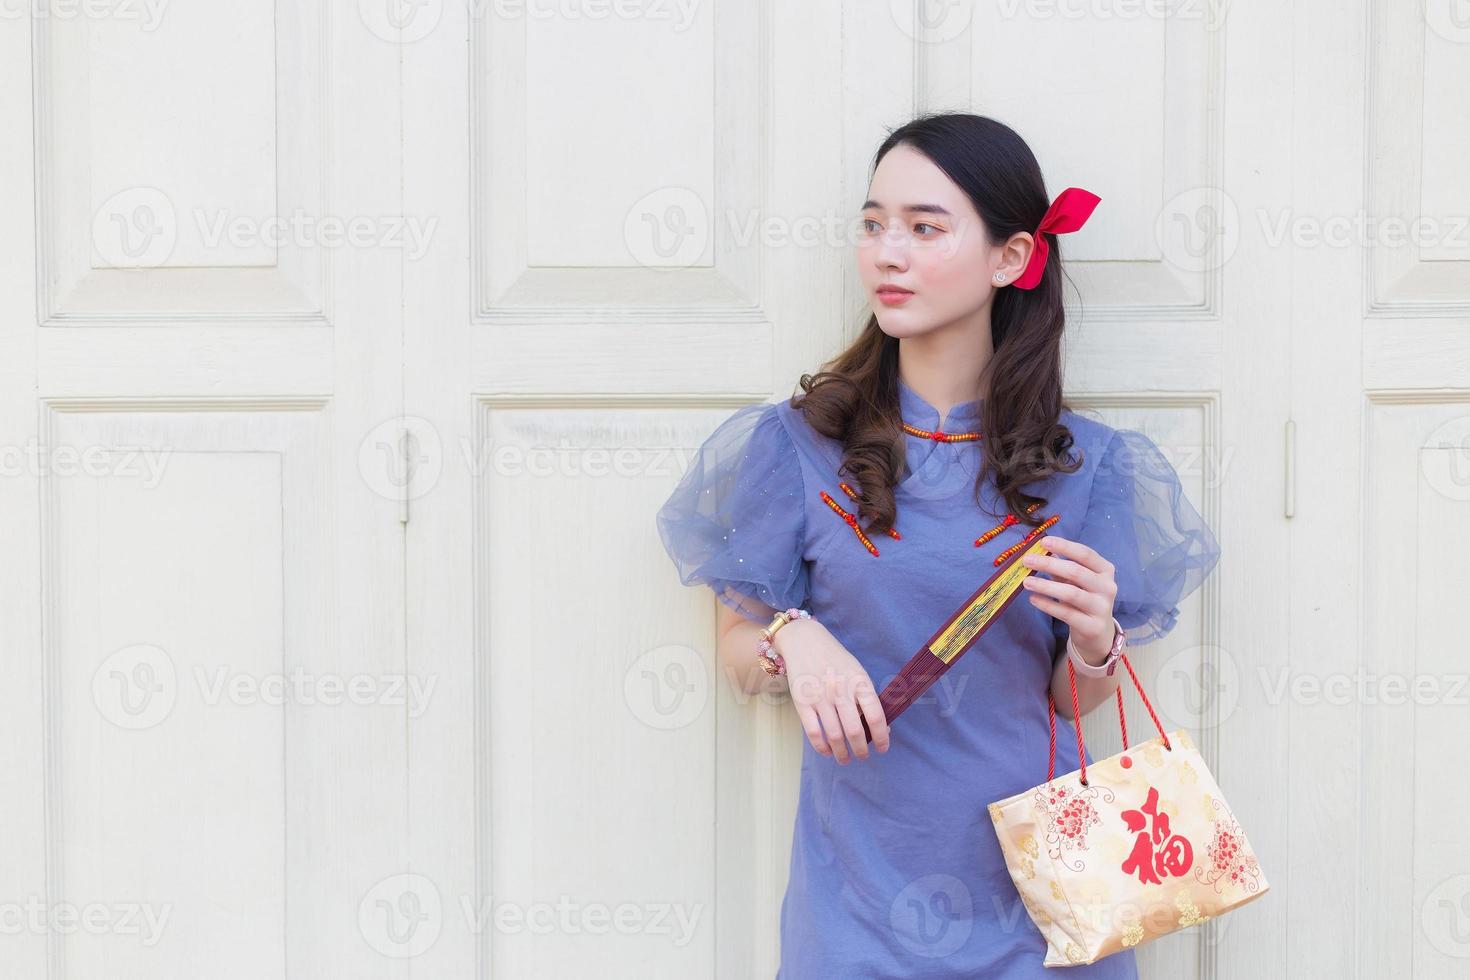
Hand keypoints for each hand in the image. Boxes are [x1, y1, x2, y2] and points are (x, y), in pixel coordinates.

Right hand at [775, 620, 889, 762]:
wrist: (805, 642)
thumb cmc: (836, 660)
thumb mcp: (857, 672)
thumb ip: (867, 698)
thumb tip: (882, 728)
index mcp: (859, 681)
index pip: (875, 715)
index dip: (882, 736)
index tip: (883, 748)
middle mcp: (840, 690)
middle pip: (854, 730)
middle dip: (861, 750)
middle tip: (863, 756)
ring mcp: (820, 697)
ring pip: (834, 735)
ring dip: (842, 753)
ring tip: (846, 758)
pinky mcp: (802, 703)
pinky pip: (814, 733)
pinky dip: (822, 747)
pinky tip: (827, 751)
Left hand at [1019, 535, 1117, 664]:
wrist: (1098, 633)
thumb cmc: (1084, 599)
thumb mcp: (1075, 581)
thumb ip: (1062, 566)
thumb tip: (1042, 550)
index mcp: (1105, 571)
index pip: (1086, 554)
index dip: (1065, 546)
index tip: (1043, 542)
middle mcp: (1107, 587)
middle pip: (1076, 571)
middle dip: (1049, 564)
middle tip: (1027, 560)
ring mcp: (1102, 608)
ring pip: (1071, 593)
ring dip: (1046, 585)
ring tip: (1026, 581)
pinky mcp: (1092, 626)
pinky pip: (1066, 614)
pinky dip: (1048, 605)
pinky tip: (1033, 598)